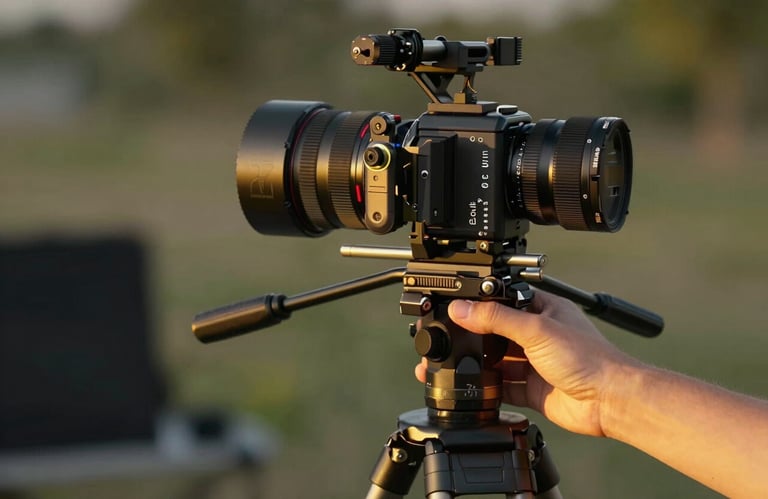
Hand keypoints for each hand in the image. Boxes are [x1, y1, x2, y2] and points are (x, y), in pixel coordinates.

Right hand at [414, 291, 639, 436]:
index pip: (504, 301)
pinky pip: (502, 387)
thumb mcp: (535, 329)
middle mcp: (537, 335)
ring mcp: (534, 363)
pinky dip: (488, 388)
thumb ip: (496, 318)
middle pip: (496, 333)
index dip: (480, 304)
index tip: (455, 309)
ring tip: (452, 364)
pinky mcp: (531, 389)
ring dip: (478, 364)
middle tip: (448, 339)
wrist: (608, 400)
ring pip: (497, 361)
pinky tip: (473, 387)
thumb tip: (462, 309)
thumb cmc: (588, 358)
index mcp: (542, 310)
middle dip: (474, 337)